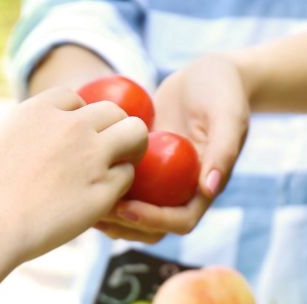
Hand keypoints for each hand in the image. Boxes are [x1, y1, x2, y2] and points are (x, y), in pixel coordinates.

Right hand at [0, 87, 147, 261]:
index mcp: (40, 110)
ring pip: (135, 134)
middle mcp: (72, 125)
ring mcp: (92, 155)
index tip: (73, 139)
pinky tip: (103, 200)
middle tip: (108, 153)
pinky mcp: (104, 188)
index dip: (78, 119)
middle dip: (113, 130)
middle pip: (113, 111)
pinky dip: (119, 187)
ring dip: (130, 150)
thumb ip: (17, 141)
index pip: (75, 99)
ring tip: (118, 170)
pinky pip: (127, 177)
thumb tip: (6, 152)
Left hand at [93, 54, 249, 243]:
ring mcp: (160, 181)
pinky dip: (102, 186)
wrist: (207, 74)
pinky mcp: (143, 166)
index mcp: (203, 188)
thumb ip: (224, 149)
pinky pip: (120, 185)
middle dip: (125, 225)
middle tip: (97, 210)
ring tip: (81, 199)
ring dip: (109, 214)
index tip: (127, 208)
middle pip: (152, 227)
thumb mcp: (228, 114)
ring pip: (132, 212)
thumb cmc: (222, 90)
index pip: (180, 222)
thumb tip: (208, 188)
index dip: (153, 221)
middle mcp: (180, 191)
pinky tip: (79, 176)